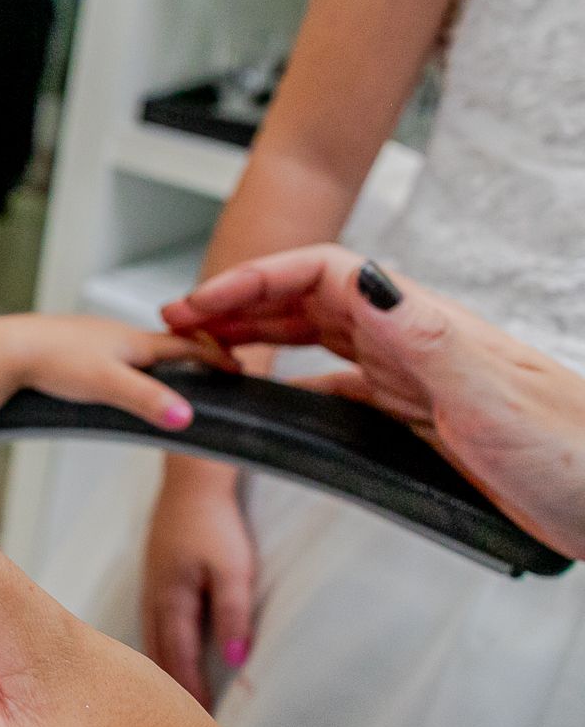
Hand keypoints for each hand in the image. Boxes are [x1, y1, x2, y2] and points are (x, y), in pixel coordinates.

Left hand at [0, 313, 217, 432]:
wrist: (5, 351)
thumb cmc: (53, 362)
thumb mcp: (107, 384)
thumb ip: (147, 400)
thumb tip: (187, 418)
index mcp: (133, 340)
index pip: (187, 345)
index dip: (214, 357)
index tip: (237, 367)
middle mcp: (116, 334)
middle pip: (165, 344)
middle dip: (192, 355)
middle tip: (215, 368)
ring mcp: (94, 339)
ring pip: (137, 348)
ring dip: (160, 360)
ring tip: (175, 374)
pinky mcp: (73, 347)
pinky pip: (113, 354)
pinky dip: (131, 364)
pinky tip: (119, 376)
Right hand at [142, 466, 255, 708]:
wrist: (190, 481)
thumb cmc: (213, 521)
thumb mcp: (233, 569)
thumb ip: (233, 616)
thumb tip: (236, 662)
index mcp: (171, 602)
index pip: (180, 659)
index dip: (192, 691)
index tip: (203, 721)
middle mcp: (154, 599)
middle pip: (160, 655)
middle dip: (173, 688)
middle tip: (185, 721)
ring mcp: (150, 588)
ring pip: (153, 641)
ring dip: (164, 668)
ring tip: (175, 697)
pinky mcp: (154, 578)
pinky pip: (153, 624)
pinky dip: (160, 647)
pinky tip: (165, 653)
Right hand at [164, 244, 584, 556]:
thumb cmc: (572, 451)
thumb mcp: (490, 395)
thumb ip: (423, 336)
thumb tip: (361, 277)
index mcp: (422, 325)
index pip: (324, 274)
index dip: (257, 279)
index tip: (203, 302)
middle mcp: (415, 341)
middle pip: (310, 299)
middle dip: (241, 301)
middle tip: (181, 322)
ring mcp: (417, 378)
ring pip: (320, 340)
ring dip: (262, 335)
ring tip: (210, 348)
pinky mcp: (421, 418)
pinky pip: (341, 390)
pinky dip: (295, 387)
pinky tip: (276, 402)